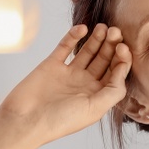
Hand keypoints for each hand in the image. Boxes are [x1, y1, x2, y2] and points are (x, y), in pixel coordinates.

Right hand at [0, 22, 130, 147]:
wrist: (25, 120)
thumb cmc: (59, 121)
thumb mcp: (94, 110)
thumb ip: (112, 92)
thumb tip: (122, 71)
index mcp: (97, 95)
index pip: (115, 73)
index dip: (122, 60)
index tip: (123, 48)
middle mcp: (85, 83)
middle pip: (104, 60)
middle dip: (111, 45)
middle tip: (116, 31)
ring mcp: (68, 73)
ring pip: (87, 51)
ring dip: (97, 39)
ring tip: (103, 27)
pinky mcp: (52, 65)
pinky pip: (65, 47)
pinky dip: (73, 36)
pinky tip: (82, 28)